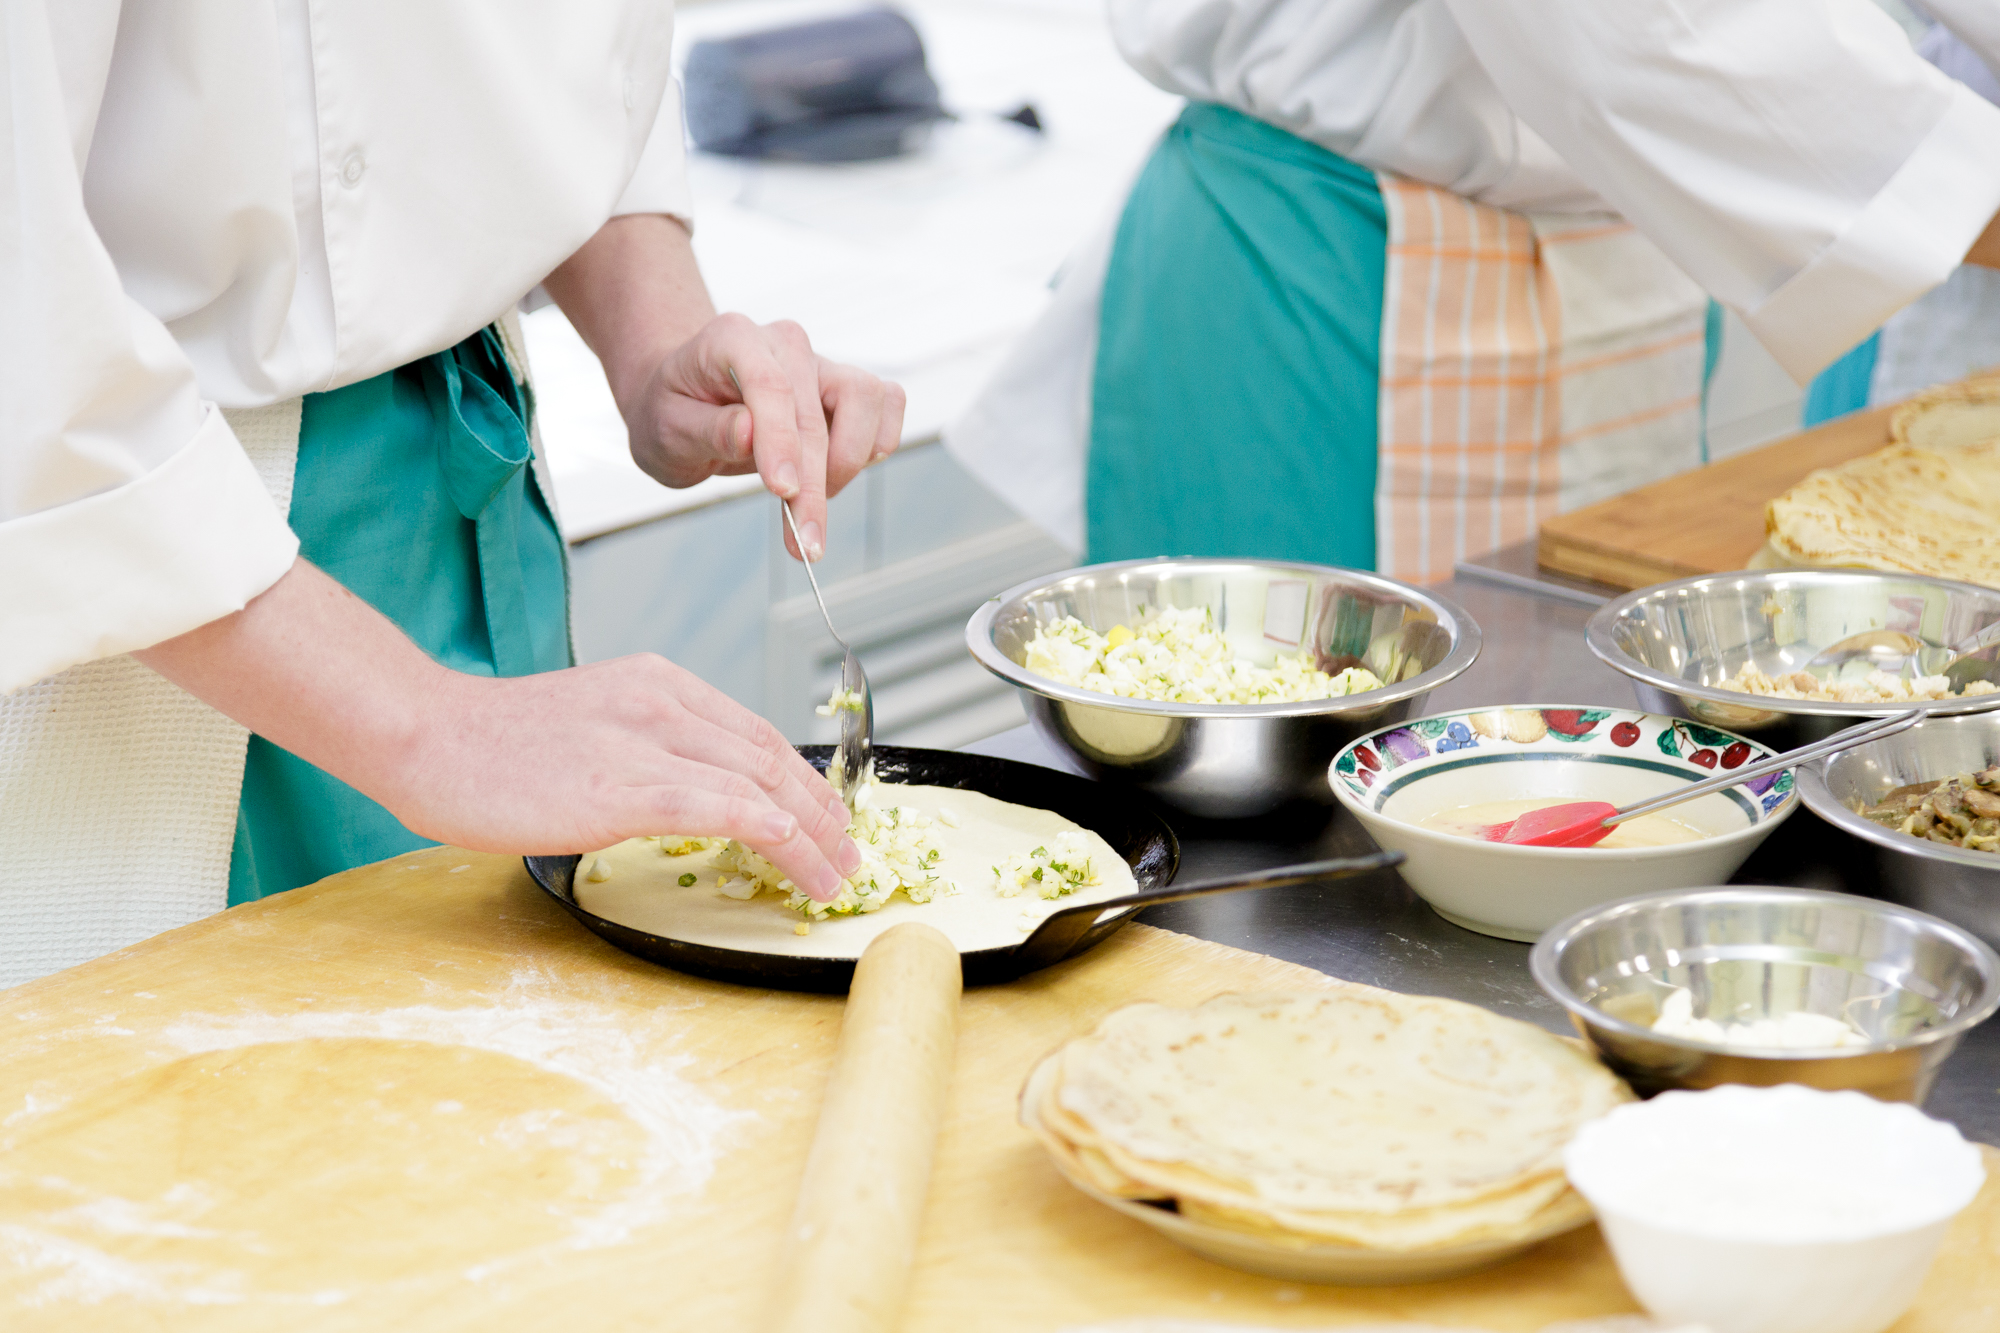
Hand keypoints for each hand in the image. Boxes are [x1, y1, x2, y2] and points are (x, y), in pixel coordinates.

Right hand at [138, 561, 861, 900]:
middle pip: (772, 755)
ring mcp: (649, 740)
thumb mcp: (588, 726)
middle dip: (822, 808)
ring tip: (836, 874)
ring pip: (763, 782)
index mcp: (658, 683)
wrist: (425, 735)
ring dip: (813, 832)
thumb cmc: (490, 745)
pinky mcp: (629, 785)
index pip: (754, 732)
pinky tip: (801, 860)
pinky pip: (727, 807)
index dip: (801, 779)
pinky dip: (777, 834)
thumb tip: (683, 794)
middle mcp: (665, 700)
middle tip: (848, 852)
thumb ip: (641, 747)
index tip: (825, 817)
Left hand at [622, 314, 905, 560]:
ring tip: (811, 499)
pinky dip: (876, 444)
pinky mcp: (846, 386)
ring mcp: (821, 362)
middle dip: (814, 483)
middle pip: (817, 411)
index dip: (781, 441)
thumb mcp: (666, 429)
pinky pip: (888, 404)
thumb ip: (707, 430)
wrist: (688, 402)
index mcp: (733, 338)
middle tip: (804, 543)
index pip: (770, 386)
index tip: (782, 492)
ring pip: (867, 399)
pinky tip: (839, 473)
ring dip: (850, 462)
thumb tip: (749, 434)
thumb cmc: (673, 414)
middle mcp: (784, 343)